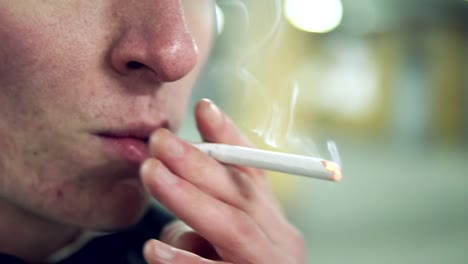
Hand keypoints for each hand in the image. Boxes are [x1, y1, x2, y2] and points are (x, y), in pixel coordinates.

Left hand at [140, 99, 305, 263]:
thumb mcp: (235, 239)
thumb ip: (214, 209)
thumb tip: (176, 174)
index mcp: (274, 223)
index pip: (255, 174)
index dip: (232, 139)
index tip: (204, 107)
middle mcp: (278, 242)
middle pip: (240, 195)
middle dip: (199, 163)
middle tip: (160, 141)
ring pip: (232, 229)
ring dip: (189, 198)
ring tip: (152, 172)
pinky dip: (184, 261)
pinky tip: (155, 247)